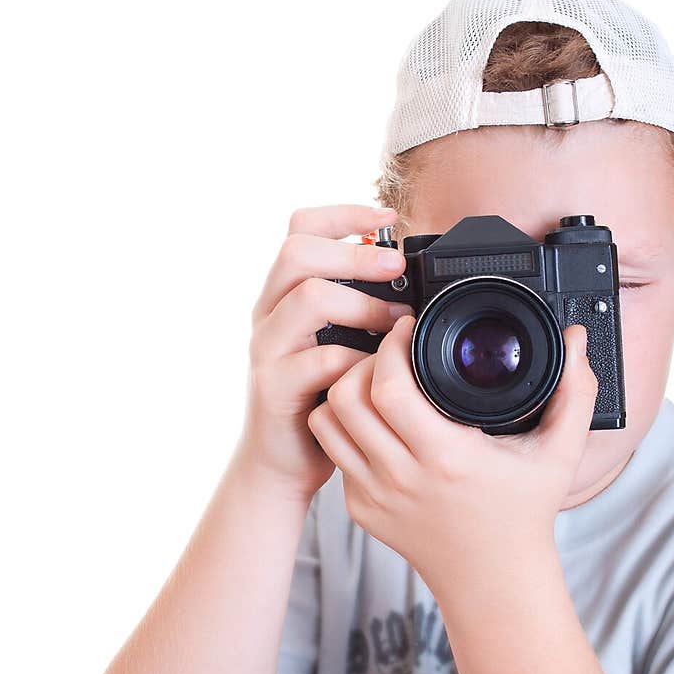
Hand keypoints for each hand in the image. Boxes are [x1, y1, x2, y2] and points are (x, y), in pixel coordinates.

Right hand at [239, 204, 412, 500]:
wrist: (283, 461)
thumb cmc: (321, 396)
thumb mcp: (342, 340)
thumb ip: (360, 306)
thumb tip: (406, 273)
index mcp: (285, 292)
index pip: (301, 227)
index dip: (344, 212)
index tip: (389, 218)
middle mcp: (269, 312)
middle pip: (297, 251)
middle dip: (355, 252)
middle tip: (396, 267)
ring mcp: (267, 348)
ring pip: (307, 298)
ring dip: (361, 303)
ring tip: (394, 322)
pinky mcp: (274, 387)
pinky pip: (317, 360)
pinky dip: (356, 360)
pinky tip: (376, 369)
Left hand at [306, 314, 598, 592]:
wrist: (493, 580)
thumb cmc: (525, 513)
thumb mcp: (559, 452)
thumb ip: (574, 391)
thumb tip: (577, 337)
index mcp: (446, 457)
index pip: (389, 388)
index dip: (392, 347)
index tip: (408, 329)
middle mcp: (401, 478)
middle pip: (345, 397)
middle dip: (362, 361)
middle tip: (388, 352)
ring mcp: (375, 496)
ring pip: (328, 423)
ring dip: (344, 392)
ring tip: (375, 381)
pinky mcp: (361, 509)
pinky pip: (336, 453)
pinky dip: (347, 428)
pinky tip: (375, 420)